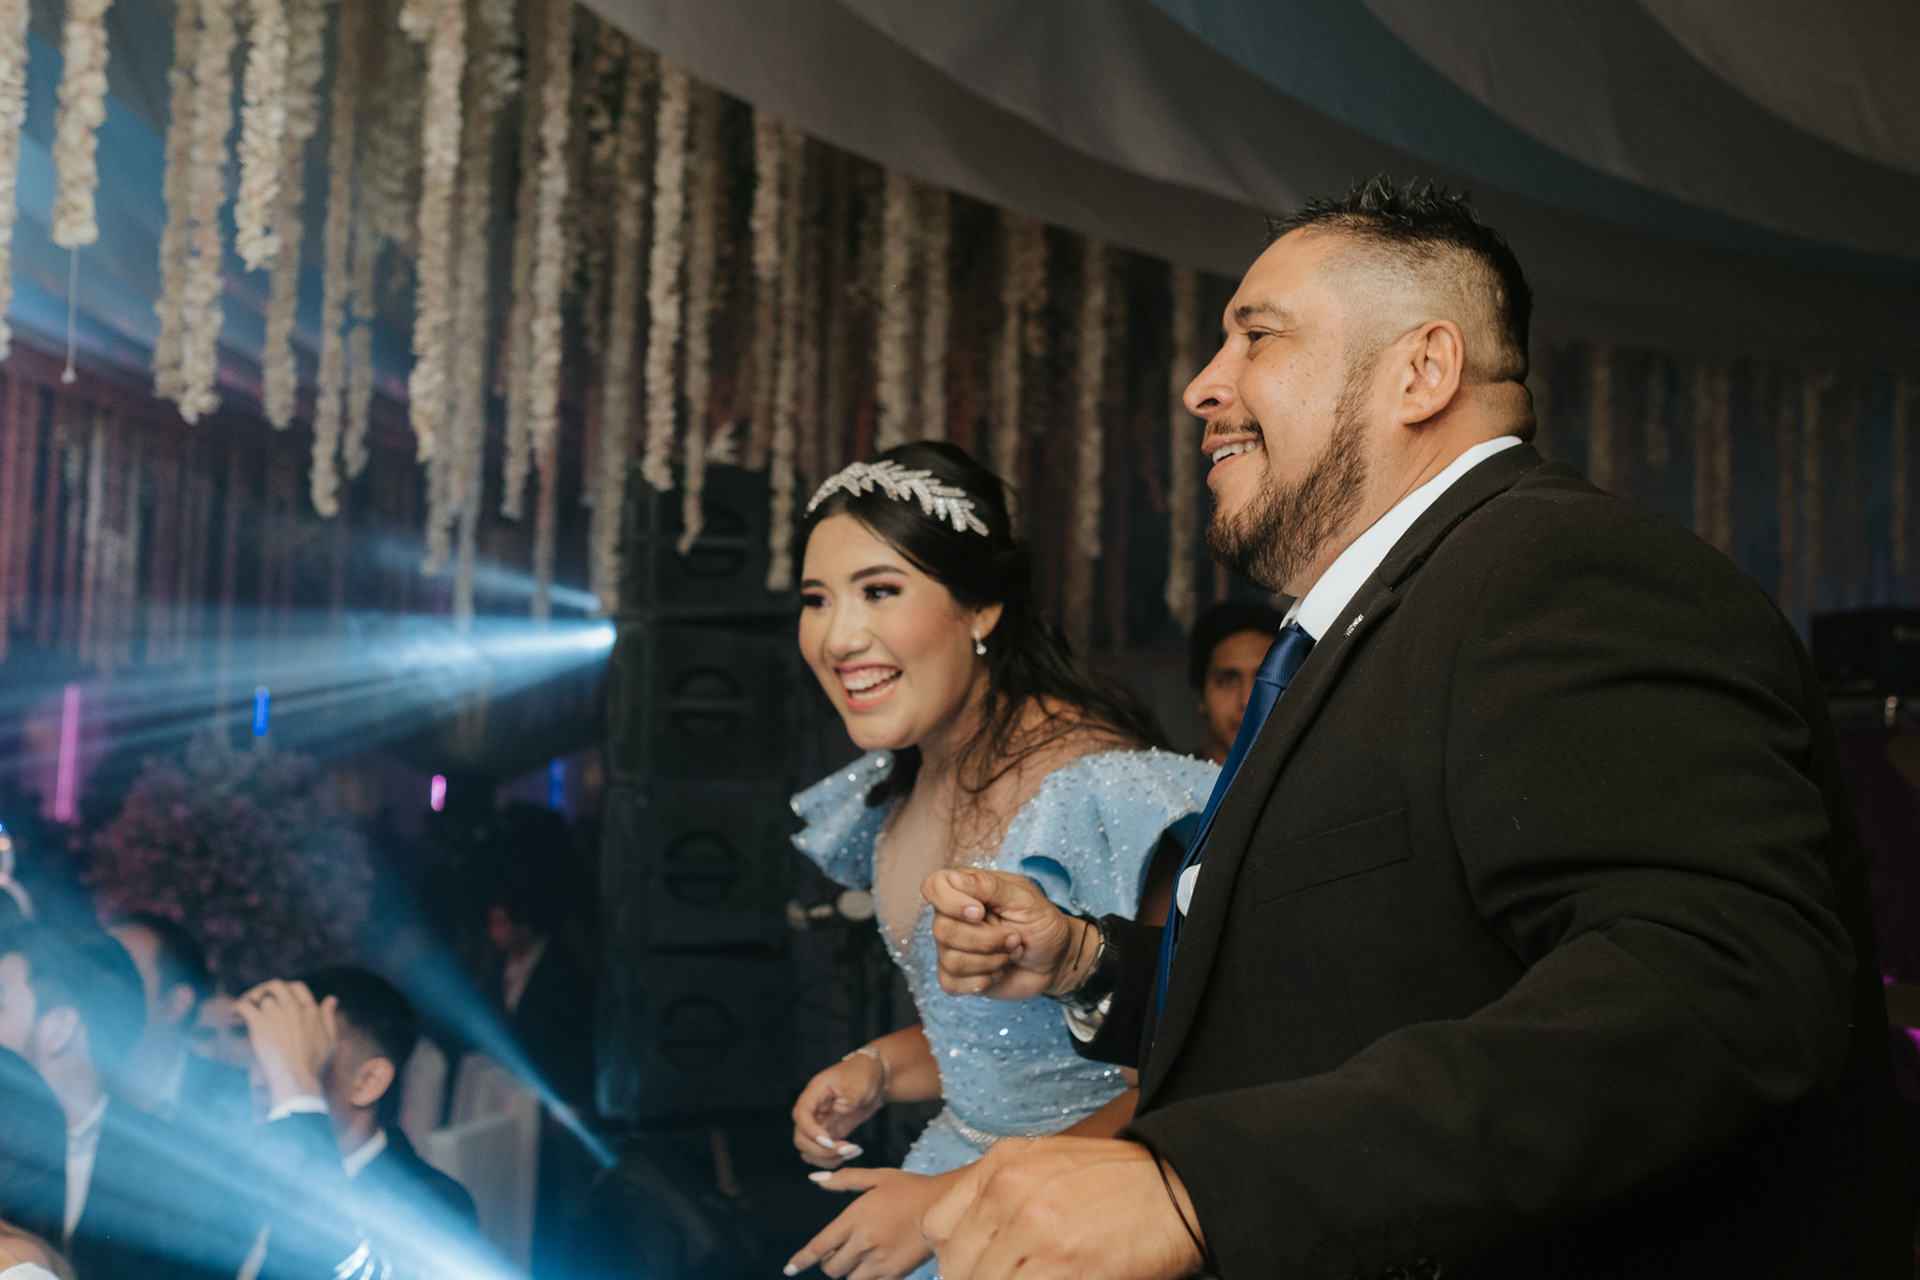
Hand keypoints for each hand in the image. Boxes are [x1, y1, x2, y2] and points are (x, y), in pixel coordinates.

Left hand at [236, 979, 336, 1106]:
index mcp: (310, 1010)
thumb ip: (329, 1017)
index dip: (287, 988)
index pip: (297, 987)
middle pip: (277, 986)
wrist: (296, 1076)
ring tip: (246, 1005)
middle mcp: (293, 1007)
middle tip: (259, 997)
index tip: (281, 995)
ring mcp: (275, 1013)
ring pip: (260, 995)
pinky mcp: (259, 1022)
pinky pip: (245, 1006)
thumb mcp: (330, 1039)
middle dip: (267, 988)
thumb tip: (331, 999)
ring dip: (251, 998)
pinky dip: (238, 1006)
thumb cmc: (313, 1063)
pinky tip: (235, 1012)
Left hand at [786, 1167, 949, 1278]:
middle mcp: (864, 1242)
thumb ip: (844, 1179)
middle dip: (829, 1262)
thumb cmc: (910, 1188)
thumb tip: (817, 1180)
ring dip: (847, 1273)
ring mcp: (879, 1261)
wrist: (944, 1207)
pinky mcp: (894, 1274)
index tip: (789, 1267)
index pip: (819, 1246)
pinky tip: (870, 1269)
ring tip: (856, 1259)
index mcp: (856, 1218)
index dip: (801, 1259)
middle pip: (831, 1268)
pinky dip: (865, 1279)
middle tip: (838, 1252)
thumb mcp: (877, 1177)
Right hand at [792, 1055, 885, 1167]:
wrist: (873, 1080)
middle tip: (841, 1149)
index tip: (828, 1140)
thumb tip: (840, 1106)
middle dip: (818, 1149)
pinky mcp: (829, 1134)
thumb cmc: (862, 1074)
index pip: (801, 1114)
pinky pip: (820, 1153)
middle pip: (800, 1137)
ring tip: (847, 1153)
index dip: (810, 1130)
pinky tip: (847, 1154)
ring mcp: (820, 1124)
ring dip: (824, 1158)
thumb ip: (850, 1095)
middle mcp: (813, 1110)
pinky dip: (831, 1160)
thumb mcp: (859, 1081)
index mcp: (815, 1093)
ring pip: (807, 1149)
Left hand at [921, 1137, 1203, 1279]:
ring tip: (1047, 1274)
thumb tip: (973, 1250)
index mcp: (1001, 1164)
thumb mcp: (1046, 1165)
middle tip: (1020, 1275)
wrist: (1180, 1186)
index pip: (936, 1226)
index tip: (977, 1268)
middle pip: (957, 1266)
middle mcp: (1008, 1192)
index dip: (954, 1258)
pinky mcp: (1065, 1266)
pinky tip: (1064, 1279)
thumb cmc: (1119, 1182)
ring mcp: (1035, 1230)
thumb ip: (1002, 1197)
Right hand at [922, 868, 1091, 1000]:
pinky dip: (982, 980)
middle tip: (1015, 937)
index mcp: (966, 891)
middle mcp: (952, 917)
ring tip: (1012, 952)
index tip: (980, 912)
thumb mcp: (1024, 899)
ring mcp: (952, 948)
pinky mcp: (957, 977)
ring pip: (952, 960)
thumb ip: (990, 886)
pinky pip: (951, 983)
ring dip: (991, 960)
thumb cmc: (1041, 923)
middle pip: (943, 930)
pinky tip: (999, 971)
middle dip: (987, 939)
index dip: (950, 901)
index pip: (933, 886)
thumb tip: (955, 877)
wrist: (1055, 960)